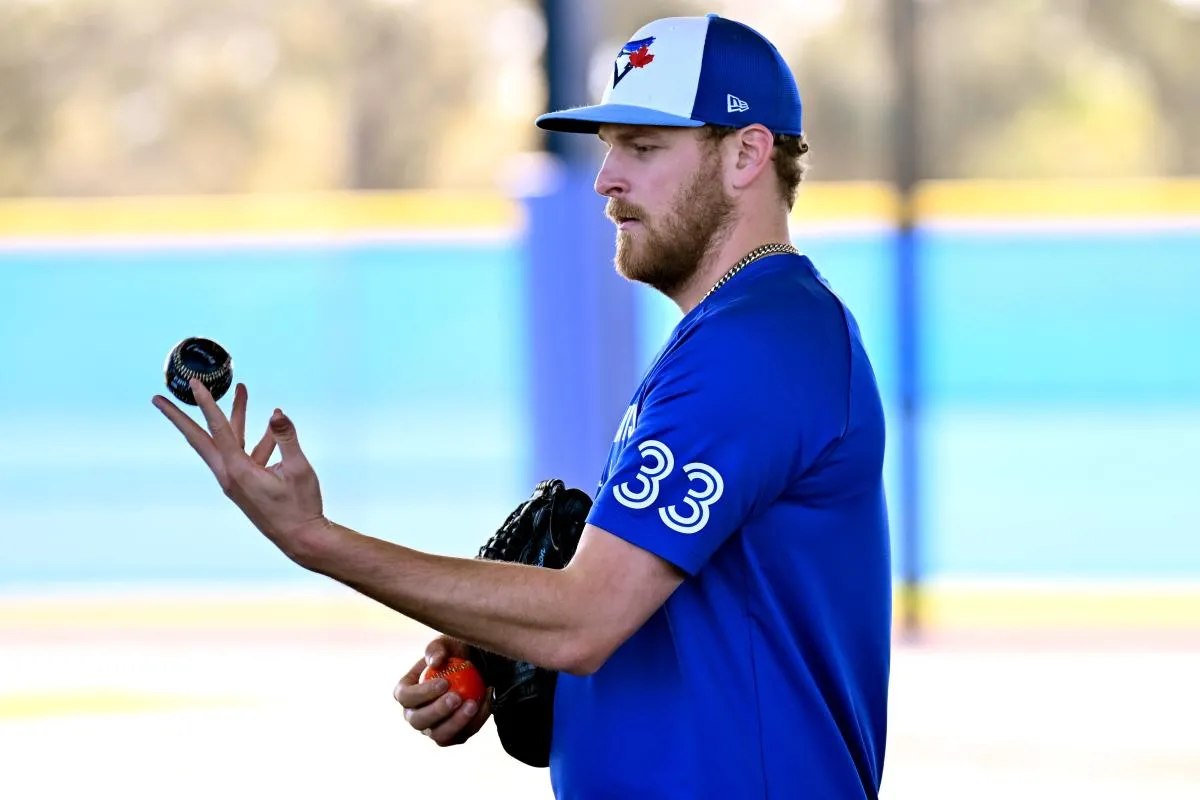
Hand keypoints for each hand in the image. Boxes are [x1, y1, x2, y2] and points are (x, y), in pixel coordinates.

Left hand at [152, 380, 327, 556]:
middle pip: (198, 438)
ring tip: (242, 391)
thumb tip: (277, 413)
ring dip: (234, 417)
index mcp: (238, 471)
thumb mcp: (299, 470)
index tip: (195, 384)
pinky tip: (271, 428)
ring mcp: (235, 481)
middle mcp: (229, 475)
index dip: (206, 403)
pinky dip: (256, 439)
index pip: (218, 429)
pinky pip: (244, 454)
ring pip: (225, 442)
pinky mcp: (245, 485)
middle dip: (179, 417)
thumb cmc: (301, 506)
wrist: (301, 538)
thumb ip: (286, 438)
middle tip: (159, 398)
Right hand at [394, 636, 492, 746]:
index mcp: (405, 692)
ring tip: (473, 704)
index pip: (406, 697)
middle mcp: (414, 714)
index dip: (422, 693)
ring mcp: (432, 728)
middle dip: (438, 711)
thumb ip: (437, 649)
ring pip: (439, 735)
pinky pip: (461, 735)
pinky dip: (475, 722)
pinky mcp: (452, 736)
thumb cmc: (453, 653)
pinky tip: (486, 703)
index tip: (444, 683)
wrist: (474, 668)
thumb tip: (436, 662)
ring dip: (456, 722)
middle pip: (418, 721)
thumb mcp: (446, 643)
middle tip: (457, 697)